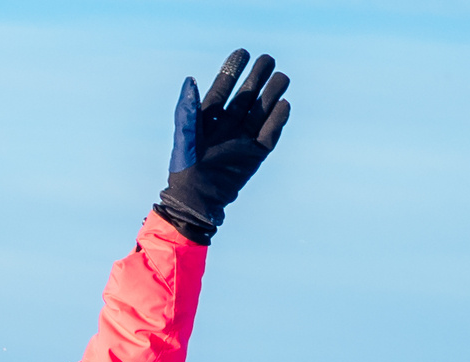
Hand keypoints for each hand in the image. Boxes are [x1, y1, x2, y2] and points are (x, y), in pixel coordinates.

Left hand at [157, 49, 289, 242]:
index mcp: (208, 120)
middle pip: (246, 97)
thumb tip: (191, 80)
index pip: (223, 90)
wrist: (195, 201)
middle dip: (257, 78)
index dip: (232, 71)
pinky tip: (284, 104)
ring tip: (282, 77)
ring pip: (261, 112)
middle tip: (268, 59)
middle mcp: (227, 127)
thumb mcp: (185, 136)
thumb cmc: (185, 170)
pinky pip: (270, 134)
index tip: (243, 52)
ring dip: (271, 95)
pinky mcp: (255, 156)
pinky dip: (277, 120)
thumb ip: (188, 109)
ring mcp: (242, 140)